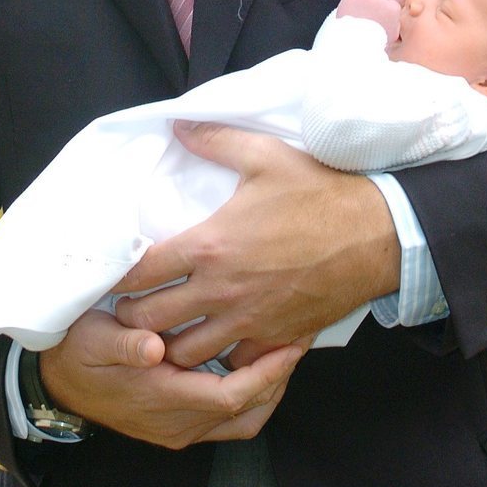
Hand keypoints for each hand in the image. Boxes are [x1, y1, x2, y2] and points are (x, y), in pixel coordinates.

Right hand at [38, 309, 303, 448]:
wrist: (57, 382)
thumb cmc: (80, 351)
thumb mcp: (96, 338)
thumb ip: (126, 342)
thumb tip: (154, 346)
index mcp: (163, 398)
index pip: (232, 396)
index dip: (267, 372)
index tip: (291, 342)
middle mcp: (177, 422)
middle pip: (248, 412)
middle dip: (278, 379)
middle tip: (299, 340)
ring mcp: (178, 428)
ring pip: (242, 421)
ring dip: (268, 390)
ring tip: (284, 352)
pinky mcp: (178, 424)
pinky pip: (228, 419)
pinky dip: (249, 396)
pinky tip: (254, 364)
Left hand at [113, 121, 399, 368]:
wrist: (374, 234)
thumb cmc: (319, 193)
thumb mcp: (264, 155)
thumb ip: (215, 140)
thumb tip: (178, 125)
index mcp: (210, 245)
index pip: (143, 272)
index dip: (119, 276)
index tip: (112, 273)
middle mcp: (221, 291)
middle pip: (152, 321)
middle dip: (133, 316)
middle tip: (129, 306)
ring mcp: (248, 320)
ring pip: (187, 353)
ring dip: (170, 343)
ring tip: (165, 329)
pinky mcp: (274, 338)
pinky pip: (233, 362)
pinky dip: (218, 358)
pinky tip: (216, 339)